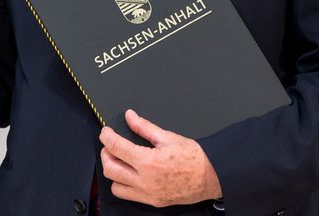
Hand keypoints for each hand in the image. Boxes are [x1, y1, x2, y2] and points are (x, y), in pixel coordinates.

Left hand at [99, 109, 221, 206]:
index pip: (115, 147)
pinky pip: (128, 195)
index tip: (106, 132)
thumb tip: (130, 116)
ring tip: (120, 160)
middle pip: (109, 168)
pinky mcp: (152, 202)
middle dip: (106, 154)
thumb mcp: (168, 137)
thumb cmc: (194, 158)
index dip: (106, 136)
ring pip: (115, 185)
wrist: (212, 177)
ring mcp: (148, 194)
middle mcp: (145, 181)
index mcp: (148, 162)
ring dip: (113, 171)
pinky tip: (129, 174)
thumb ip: (144, 127)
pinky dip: (123, 184)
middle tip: (111, 145)